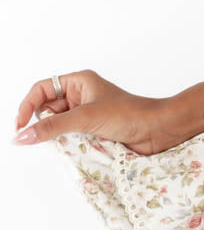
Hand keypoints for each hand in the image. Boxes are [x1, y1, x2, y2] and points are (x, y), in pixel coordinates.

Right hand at [13, 69, 185, 155]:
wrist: (158, 131)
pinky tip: (77, 148)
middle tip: (46, 136)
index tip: (19, 126)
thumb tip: (21, 135)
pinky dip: (69, 144)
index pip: (42, 89)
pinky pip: (70, 137)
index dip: (27, 106)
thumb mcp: (85, 118)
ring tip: (71, 141)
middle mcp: (81, 95)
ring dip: (59, 136)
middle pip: (47, 109)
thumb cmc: (129, 114)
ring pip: (58, 125)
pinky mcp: (92, 130)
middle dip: (44, 123)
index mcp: (79, 81)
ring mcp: (86, 113)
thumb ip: (52, 127)